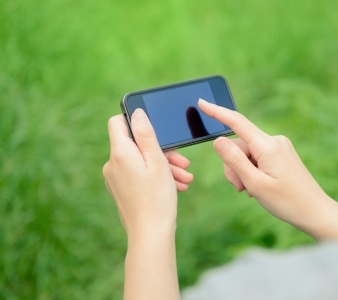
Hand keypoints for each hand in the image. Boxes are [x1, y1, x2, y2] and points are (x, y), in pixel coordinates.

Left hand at [103, 109, 193, 235]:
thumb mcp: (157, 160)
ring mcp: (115, 179)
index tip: (155, 130)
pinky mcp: (121, 190)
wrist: (150, 234)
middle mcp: (113, 164)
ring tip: (185, 178)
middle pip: (136, 145)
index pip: (117, 122)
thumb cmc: (157, 197)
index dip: (136, 121)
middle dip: (162, 151)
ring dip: (164, 166)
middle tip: (183, 162)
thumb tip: (136, 113)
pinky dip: (156, 177)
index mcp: (120, 153)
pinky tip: (177, 186)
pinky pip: (139, 175)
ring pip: (141, 162)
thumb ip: (146, 134)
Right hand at [199, 99, 337, 239]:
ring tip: (252, 191)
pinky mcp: (281, 155)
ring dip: (243, 172)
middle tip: (241, 188)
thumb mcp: (255, 183)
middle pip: (239, 145)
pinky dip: (252, 171)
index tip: (201, 102)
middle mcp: (274, 141)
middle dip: (233, 166)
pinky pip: (257, 157)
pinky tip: (260, 186)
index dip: (216, 112)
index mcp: (268, 146)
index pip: (236, 122)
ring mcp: (279, 147)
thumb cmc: (287, 201)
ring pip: (247, 153)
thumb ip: (235, 160)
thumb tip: (218, 140)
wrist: (316, 212)